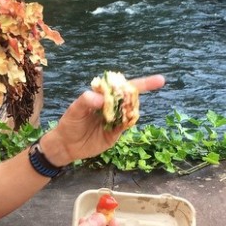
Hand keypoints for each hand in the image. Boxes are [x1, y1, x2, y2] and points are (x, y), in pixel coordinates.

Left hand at [42, 74, 164, 165]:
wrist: (66, 146)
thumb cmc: (69, 124)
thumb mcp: (74, 111)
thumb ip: (86, 101)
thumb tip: (101, 98)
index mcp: (103, 96)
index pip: (123, 87)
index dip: (142, 83)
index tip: (159, 80)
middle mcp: (112, 107)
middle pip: (130, 98)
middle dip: (137, 96)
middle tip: (129, 97)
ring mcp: (115, 120)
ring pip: (130, 112)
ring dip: (131, 109)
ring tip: (121, 110)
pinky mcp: (115, 134)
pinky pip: (125, 126)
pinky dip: (128, 122)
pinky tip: (126, 120)